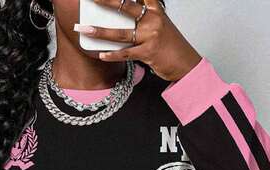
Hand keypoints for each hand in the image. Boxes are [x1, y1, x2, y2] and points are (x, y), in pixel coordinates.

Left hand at [74, 0, 201, 80]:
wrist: (185, 63)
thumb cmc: (170, 45)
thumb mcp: (160, 24)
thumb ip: (143, 17)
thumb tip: (119, 18)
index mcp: (155, 9)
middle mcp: (153, 19)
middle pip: (125, 7)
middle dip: (106, 2)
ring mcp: (151, 36)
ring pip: (121, 33)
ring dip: (100, 32)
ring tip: (85, 30)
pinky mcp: (148, 52)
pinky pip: (126, 53)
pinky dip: (112, 55)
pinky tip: (102, 55)